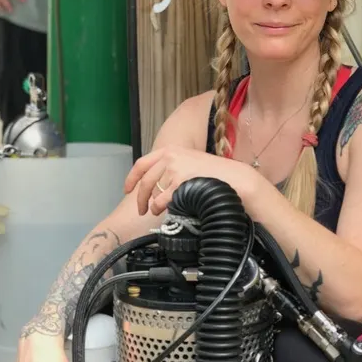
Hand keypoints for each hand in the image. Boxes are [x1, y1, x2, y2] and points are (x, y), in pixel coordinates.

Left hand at [124, 145, 257, 215]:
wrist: (234, 178)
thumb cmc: (216, 174)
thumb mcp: (192, 162)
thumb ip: (174, 168)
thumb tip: (159, 184)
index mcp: (171, 149)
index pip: (142, 163)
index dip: (131, 178)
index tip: (127, 189)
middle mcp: (170, 156)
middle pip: (145, 180)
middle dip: (140, 197)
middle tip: (141, 209)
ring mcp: (175, 168)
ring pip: (152, 191)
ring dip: (151, 204)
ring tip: (154, 211)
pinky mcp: (180, 182)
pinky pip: (162, 199)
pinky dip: (159, 207)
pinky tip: (162, 211)